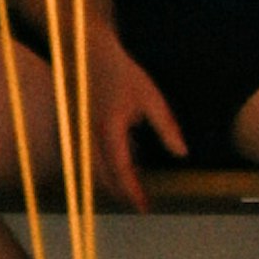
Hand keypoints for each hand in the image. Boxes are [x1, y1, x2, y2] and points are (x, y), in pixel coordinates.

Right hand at [84, 25, 186, 210]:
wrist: (88, 50)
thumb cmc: (122, 72)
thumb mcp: (151, 97)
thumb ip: (166, 127)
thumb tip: (181, 154)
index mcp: (109, 129)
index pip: (121, 170)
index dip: (132, 191)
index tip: (144, 207)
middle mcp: (89, 135)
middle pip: (101, 177)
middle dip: (120, 192)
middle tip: (139, 201)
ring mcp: (79, 133)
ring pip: (92, 168)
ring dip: (111, 180)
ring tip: (133, 184)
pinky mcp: (77, 128)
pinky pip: (89, 155)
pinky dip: (104, 164)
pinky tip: (123, 158)